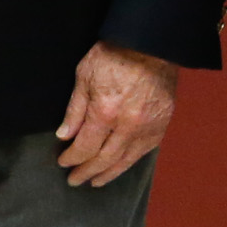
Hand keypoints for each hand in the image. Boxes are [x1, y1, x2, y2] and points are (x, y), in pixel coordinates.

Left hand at [53, 42, 177, 187]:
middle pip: (105, 158)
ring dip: (109, 173)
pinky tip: (120, 165)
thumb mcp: (83, 77)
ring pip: (126, 160)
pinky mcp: (163, 124)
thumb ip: (75, 110)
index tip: (63, 163)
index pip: (85, 147)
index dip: (72, 158)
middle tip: (74, 180)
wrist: (151, 44)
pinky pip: (144, 150)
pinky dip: (130, 161)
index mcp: (105, 113)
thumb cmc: (112, 56)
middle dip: (87, 171)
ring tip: (96, 182)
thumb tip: (65, 136)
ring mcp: (148, 127)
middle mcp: (128, 126)